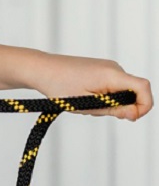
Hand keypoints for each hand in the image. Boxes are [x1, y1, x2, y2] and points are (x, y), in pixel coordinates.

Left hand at [33, 53, 152, 121]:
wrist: (40, 69)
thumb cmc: (58, 85)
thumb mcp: (86, 104)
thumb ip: (113, 109)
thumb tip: (135, 114)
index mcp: (112, 74)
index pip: (143, 87)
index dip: (144, 105)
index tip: (131, 117)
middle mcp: (114, 68)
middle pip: (132, 92)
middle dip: (120, 107)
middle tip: (94, 110)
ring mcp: (108, 67)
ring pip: (121, 91)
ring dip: (108, 103)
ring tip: (84, 102)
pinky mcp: (101, 69)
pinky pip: (111, 87)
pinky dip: (103, 97)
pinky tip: (83, 97)